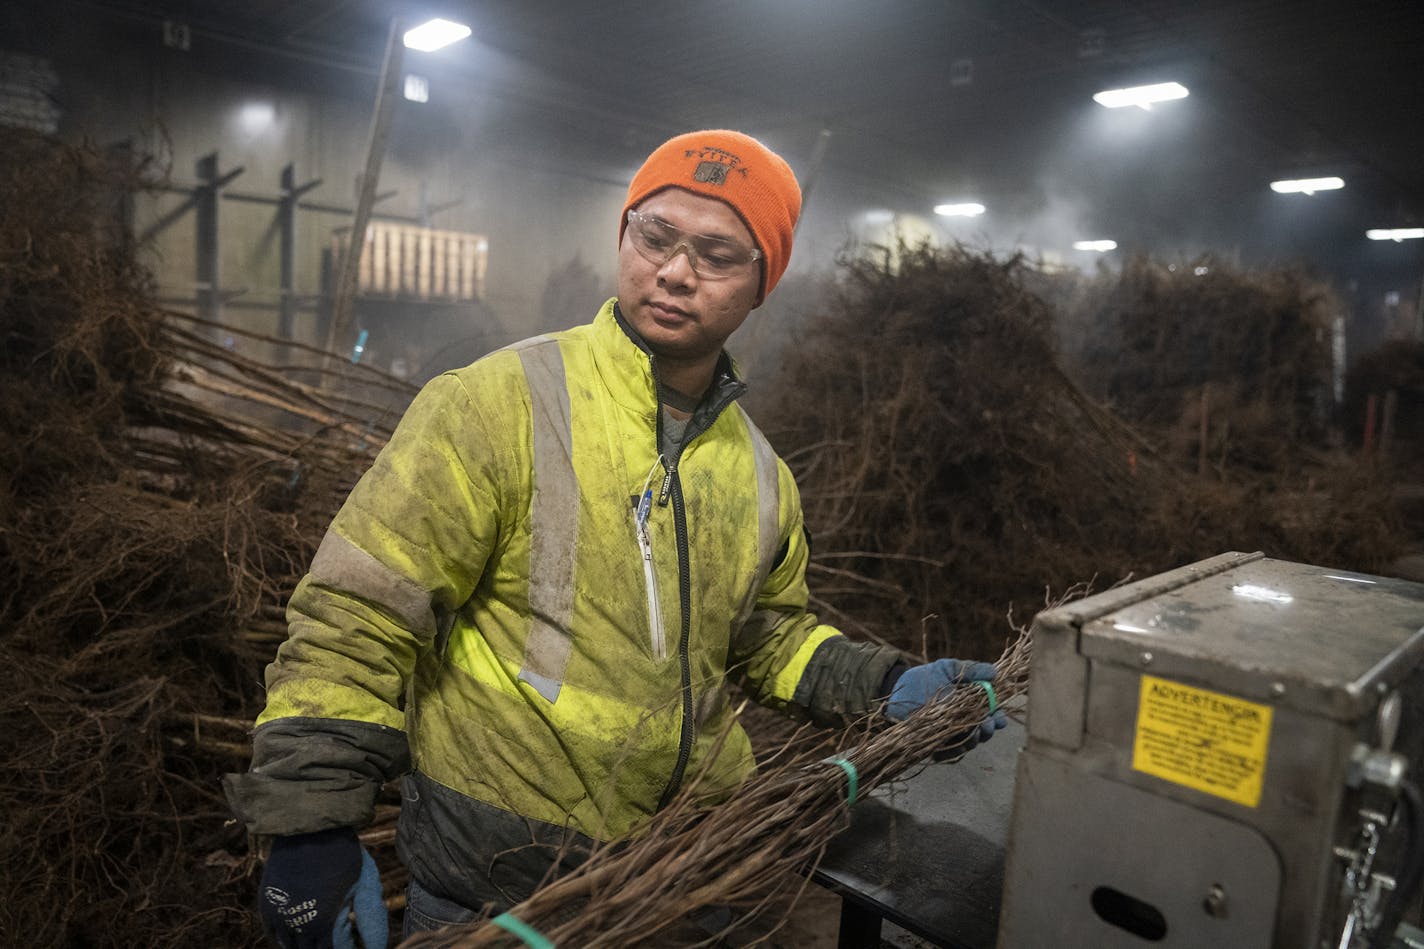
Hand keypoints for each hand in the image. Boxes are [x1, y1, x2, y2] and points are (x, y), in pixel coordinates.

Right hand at [259, 827, 387, 948]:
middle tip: (342, 934)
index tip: (355, 941)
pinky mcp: (265, 905)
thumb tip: (377, 948)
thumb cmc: (343, 854)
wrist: (309, 826)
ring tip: (325, 930)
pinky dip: (288, 936)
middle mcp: (295, 925)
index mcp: (322, 924)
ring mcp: (277, 916)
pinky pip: (274, 934)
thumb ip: (371, 921)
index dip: (348, 948)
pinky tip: (304, 927)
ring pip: (290, 947)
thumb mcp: (365, 885)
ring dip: (307, 944)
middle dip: (326, 946)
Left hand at [886, 658, 1006, 737]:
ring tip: (973, 732)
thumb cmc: (927, 677)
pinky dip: (953, 749)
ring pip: (968, 744)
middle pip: (984, 733)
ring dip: (973, 739)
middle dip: (988, 729)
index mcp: (973, 706)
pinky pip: (948, 753)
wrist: (899, 688)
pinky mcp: (935, 746)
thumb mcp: (949, 668)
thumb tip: (994, 672)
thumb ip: (971, 670)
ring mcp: (951, 736)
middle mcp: (965, 723)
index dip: (999, 718)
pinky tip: (952, 740)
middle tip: (988, 724)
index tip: (1000, 717)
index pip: (993, 716)